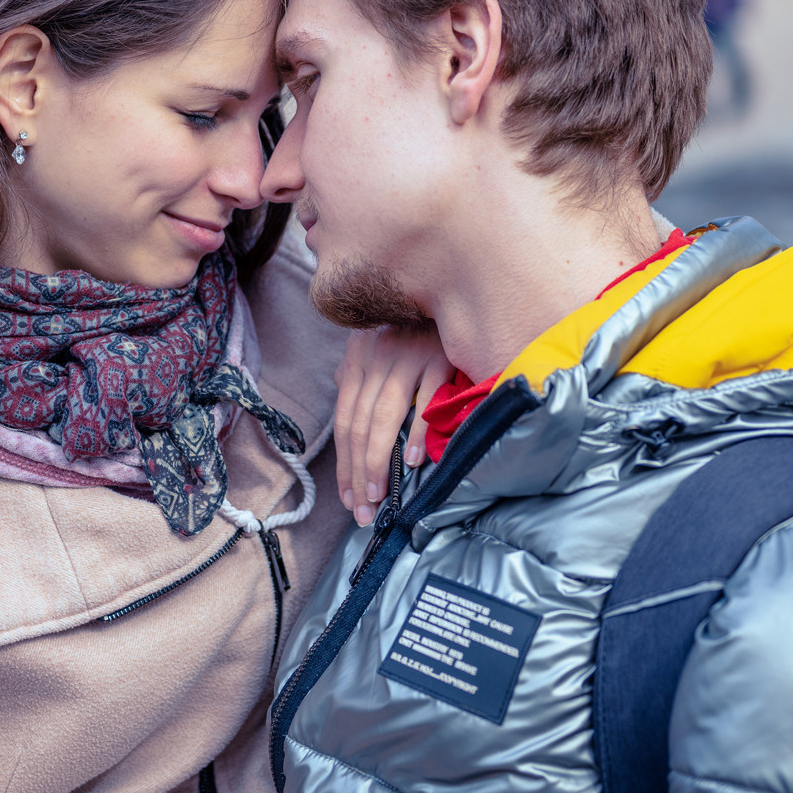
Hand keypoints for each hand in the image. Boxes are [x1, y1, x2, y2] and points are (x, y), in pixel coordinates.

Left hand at [332, 324, 453, 526]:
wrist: (451, 283)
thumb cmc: (418, 322)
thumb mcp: (381, 339)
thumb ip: (362, 368)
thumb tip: (342, 389)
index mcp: (359, 358)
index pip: (345, 419)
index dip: (343, 462)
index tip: (348, 496)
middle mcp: (376, 356)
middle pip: (359, 423)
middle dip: (357, 472)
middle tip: (363, 509)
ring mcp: (406, 355)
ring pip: (382, 416)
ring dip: (377, 460)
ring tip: (379, 494)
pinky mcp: (436, 357)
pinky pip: (422, 401)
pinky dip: (415, 432)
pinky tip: (411, 461)